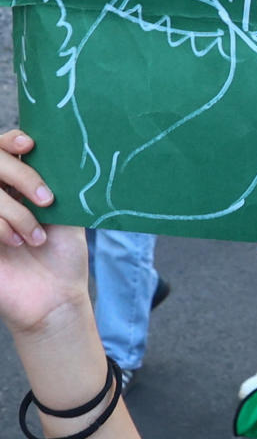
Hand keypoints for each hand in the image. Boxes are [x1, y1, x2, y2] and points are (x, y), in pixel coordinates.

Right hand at [0, 131, 88, 338]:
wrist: (54, 298)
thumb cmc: (62, 256)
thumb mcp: (67, 213)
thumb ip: (59, 183)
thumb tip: (66, 149)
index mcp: (17, 187)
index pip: (3, 149)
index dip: (11, 141)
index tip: (30, 145)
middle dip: (21, 175)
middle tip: (46, 200)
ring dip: (17, 213)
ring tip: (36, 237)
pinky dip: (0, 226)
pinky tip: (15, 244)